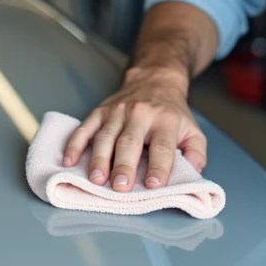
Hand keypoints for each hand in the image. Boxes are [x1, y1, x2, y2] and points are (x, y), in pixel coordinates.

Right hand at [62, 67, 207, 190]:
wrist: (154, 79)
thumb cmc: (172, 114)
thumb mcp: (193, 130)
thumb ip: (196, 153)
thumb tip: (193, 172)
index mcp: (166, 121)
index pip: (163, 145)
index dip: (159, 165)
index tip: (153, 184)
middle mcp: (141, 114)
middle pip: (130, 141)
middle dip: (124, 165)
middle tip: (120, 187)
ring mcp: (117, 111)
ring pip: (106, 135)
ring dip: (99, 158)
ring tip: (96, 179)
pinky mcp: (100, 110)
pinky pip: (85, 127)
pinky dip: (75, 144)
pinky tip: (69, 160)